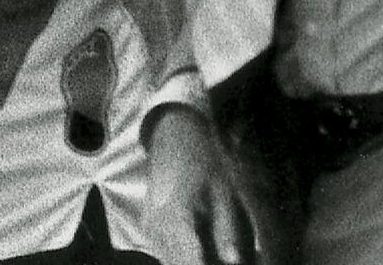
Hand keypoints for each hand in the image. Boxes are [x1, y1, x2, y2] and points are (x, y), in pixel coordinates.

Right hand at [144, 105, 257, 264]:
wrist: (175, 131)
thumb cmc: (204, 157)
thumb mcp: (224, 191)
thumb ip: (227, 230)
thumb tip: (234, 262)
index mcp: (174, 216)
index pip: (191, 263)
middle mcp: (155, 225)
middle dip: (201, 264)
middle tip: (226, 260)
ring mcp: (149, 226)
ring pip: (170, 262)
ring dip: (192, 260)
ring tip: (214, 252)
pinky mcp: (148, 226)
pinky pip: (165, 252)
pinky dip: (183, 256)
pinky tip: (202, 250)